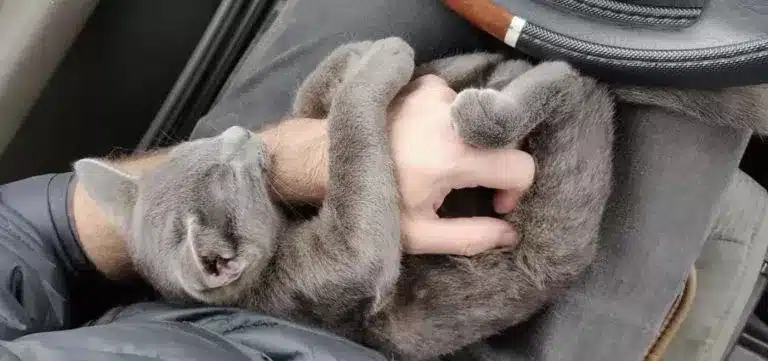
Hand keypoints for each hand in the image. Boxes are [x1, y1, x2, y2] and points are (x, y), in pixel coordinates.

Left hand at [388, 75, 534, 255]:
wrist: (329, 161)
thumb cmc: (374, 201)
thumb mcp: (420, 234)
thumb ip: (470, 237)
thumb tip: (510, 233)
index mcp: (452, 157)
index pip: (520, 166)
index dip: (515, 189)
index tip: (494, 202)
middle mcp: (449, 117)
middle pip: (506, 140)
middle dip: (495, 165)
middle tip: (466, 184)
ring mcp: (436, 95)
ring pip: (481, 121)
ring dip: (471, 143)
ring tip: (438, 160)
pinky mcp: (425, 84)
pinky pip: (457, 103)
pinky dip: (449, 121)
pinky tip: (425, 137)